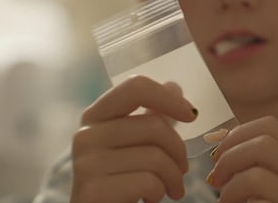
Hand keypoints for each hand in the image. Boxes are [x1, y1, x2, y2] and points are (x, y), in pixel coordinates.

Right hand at [71, 75, 197, 202]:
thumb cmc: (122, 178)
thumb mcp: (137, 143)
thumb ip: (153, 116)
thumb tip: (174, 86)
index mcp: (96, 115)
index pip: (136, 87)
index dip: (169, 98)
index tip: (191, 115)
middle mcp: (86, 135)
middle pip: (153, 125)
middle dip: (178, 150)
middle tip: (183, 169)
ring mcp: (85, 164)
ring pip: (154, 156)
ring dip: (174, 176)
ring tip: (172, 187)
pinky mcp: (92, 191)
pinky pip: (147, 182)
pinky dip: (160, 192)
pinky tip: (152, 198)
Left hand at [207, 116, 277, 202]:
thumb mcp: (259, 189)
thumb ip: (247, 164)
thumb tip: (218, 136)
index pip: (272, 126)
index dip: (238, 133)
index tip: (218, 153)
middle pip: (266, 138)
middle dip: (230, 153)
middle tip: (215, 176)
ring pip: (260, 160)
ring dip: (231, 177)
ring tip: (225, 198)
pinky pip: (255, 187)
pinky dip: (232, 195)